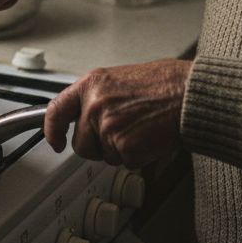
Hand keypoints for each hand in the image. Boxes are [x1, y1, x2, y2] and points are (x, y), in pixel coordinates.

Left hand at [44, 59, 191, 168]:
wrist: (189, 94)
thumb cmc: (164, 85)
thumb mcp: (120, 80)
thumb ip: (98, 98)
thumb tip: (85, 117)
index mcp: (91, 85)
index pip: (56, 110)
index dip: (52, 129)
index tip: (54, 141)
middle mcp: (94, 105)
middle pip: (81, 144)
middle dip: (99, 146)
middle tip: (123, 133)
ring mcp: (107, 126)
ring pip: (104, 156)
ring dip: (121, 151)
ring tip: (141, 129)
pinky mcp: (123, 145)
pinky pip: (125, 162)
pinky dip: (138, 157)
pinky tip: (150, 138)